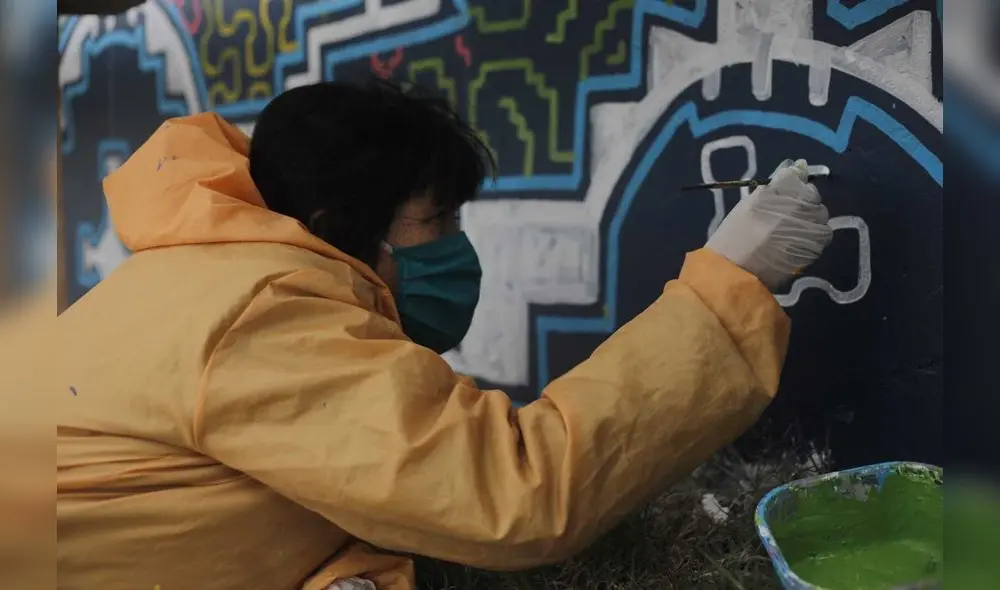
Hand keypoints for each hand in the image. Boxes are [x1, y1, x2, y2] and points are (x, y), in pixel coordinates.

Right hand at [706, 159, 832, 290]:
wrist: (735, 271)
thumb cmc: (733, 237)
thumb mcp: (747, 205)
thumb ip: (772, 189)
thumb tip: (794, 169)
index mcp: (778, 188)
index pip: (794, 174)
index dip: (789, 185)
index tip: (782, 195)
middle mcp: (798, 200)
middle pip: (811, 193)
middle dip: (801, 202)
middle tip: (785, 218)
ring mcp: (810, 221)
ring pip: (820, 213)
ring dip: (810, 219)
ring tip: (791, 233)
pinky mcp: (817, 243)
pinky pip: (823, 233)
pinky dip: (814, 237)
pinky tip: (797, 245)